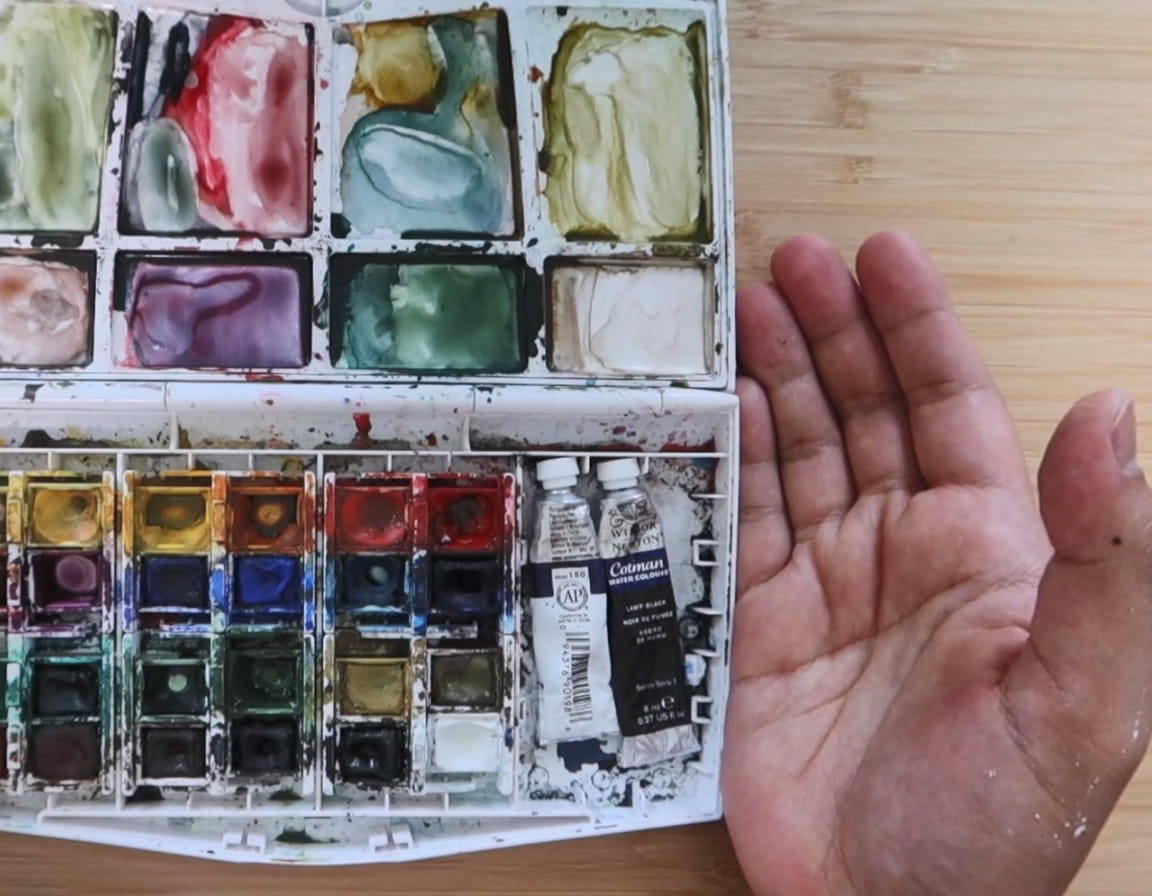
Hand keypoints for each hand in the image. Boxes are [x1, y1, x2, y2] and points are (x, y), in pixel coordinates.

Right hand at [723, 232, 1151, 894]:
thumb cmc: (994, 827)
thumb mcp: (1082, 697)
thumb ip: (1108, 560)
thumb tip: (1114, 414)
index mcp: (992, 550)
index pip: (952, 406)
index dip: (918, 325)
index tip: (884, 254)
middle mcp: (906, 552)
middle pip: (866, 410)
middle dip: (831, 330)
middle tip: (791, 261)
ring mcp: (828, 585)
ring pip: (799, 451)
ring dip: (774, 376)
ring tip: (740, 309)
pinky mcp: (757, 624)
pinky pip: (739, 519)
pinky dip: (726, 457)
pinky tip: (718, 405)